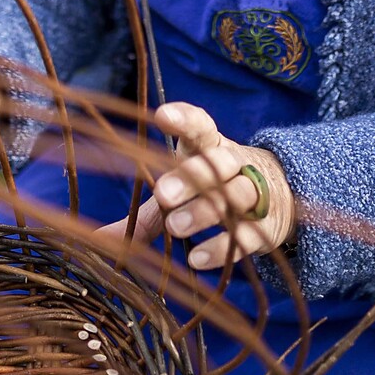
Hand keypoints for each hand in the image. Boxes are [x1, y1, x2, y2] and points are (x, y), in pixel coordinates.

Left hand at [99, 102, 295, 269]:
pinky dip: (222, 247)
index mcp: (212, 146)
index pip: (200, 126)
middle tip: (162, 194)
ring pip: (236, 196)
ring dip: (205, 210)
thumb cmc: (214, 190)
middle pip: (220, 162)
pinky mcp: (266, 228)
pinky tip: (196, 259)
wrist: (279, 200)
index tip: (162, 115)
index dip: (184, 119)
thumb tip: (95, 239)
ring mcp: (255, 195)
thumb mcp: (184, 193)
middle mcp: (237, 164)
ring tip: (174, 226)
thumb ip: (147, 213)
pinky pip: (247, 236)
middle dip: (192, 176)